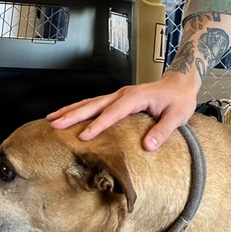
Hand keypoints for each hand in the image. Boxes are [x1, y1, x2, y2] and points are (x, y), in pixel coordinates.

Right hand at [47, 71, 199, 151]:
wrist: (180, 84)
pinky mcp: (117, 99)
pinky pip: (95, 104)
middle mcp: (123, 94)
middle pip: (94, 104)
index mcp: (136, 97)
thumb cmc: (179, 100)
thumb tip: (148, 147)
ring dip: (70, 110)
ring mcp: (119, 96)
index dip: (99, 124)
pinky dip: (78, 109)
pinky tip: (66, 116)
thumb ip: (163, 130)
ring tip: (50, 120)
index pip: (114, 112)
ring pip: (90, 102)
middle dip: (73, 115)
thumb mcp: (178, 116)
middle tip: (54, 125)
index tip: (84, 136)